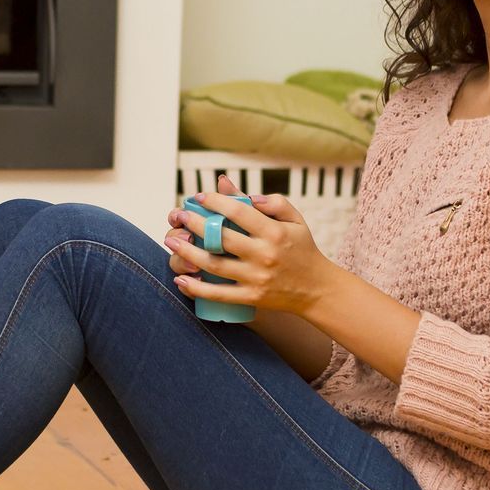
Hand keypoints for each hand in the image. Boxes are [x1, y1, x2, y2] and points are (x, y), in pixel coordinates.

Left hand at [163, 172, 334, 314]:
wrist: (317, 289)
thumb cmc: (303, 249)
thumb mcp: (295, 220)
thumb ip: (272, 202)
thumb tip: (239, 191)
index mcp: (274, 232)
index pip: (239, 211)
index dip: (215, 202)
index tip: (198, 197)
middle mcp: (264, 255)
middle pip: (221, 237)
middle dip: (195, 224)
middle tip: (178, 216)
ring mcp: (257, 278)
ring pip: (215, 265)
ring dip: (188, 252)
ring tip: (172, 241)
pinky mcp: (252, 298)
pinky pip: (219, 294)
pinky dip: (197, 288)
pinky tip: (180, 279)